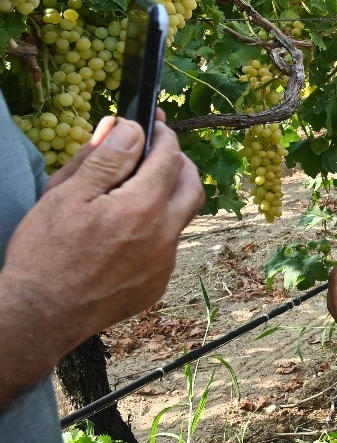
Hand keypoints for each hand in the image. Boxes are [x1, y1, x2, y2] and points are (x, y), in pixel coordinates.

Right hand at [2, 118, 202, 362]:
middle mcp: (164, 235)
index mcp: (143, 207)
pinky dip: (153, 231)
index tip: (154, 125)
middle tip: (157, 153)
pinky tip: (121, 233)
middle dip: (179, 164)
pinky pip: (166, 248)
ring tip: (132, 192)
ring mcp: (164, 264)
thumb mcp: (66, 195)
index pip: (170, 158)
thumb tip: (129, 128)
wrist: (38, 316)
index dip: (164, 136)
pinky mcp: (156, 285)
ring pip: (179, 219)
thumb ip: (104, 159)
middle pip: (192, 187)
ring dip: (166, 199)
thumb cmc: (45, 253)